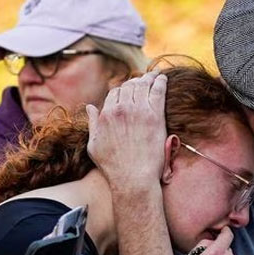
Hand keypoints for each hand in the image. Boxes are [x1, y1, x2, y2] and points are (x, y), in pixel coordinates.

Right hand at [86, 71, 167, 197]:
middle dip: (136, 82)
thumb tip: (90, 107)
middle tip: (144, 80)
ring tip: (155, 76)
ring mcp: (139, 111)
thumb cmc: (112, 166)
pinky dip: (160, 82)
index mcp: (106, 114)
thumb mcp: (94, 145)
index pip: (115, 93)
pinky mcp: (155, 116)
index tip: (130, 91)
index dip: (123, 90)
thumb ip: (93, 124)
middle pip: (129, 86)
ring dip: (149, 78)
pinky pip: (158, 91)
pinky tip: (163, 78)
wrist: (133, 178)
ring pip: (143, 85)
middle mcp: (121, 109)